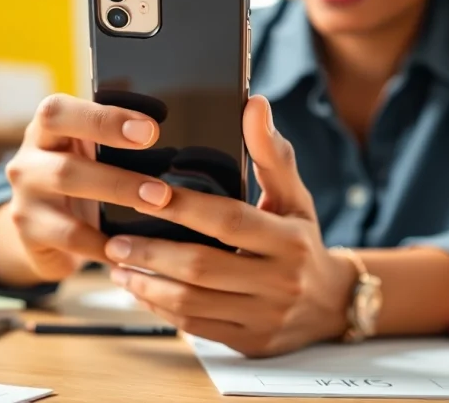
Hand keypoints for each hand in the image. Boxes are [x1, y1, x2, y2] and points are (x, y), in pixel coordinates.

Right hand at [0, 93, 170, 281]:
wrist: (39, 230)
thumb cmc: (79, 179)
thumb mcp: (87, 154)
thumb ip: (114, 140)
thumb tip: (168, 138)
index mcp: (47, 129)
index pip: (61, 111)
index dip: (104, 118)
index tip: (150, 131)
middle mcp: (29, 157)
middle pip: (65, 157)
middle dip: (117, 167)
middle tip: (160, 187)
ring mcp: (24, 195)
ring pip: (66, 188)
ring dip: (117, 193)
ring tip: (157, 203)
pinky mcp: (29, 229)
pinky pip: (70, 236)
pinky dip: (104, 242)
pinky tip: (133, 248)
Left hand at [103, 96, 357, 357]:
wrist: (333, 303)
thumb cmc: (303, 240)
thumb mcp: (295, 196)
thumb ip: (271, 153)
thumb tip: (255, 105)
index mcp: (289, 240)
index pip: (229, 220)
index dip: (184, 207)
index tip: (145, 192)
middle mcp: (280, 282)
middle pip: (203, 267)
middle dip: (152, 252)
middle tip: (115, 238)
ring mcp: (264, 318)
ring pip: (193, 303)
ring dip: (148, 283)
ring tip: (117, 263)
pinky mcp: (249, 342)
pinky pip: (196, 328)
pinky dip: (161, 309)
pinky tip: (140, 289)